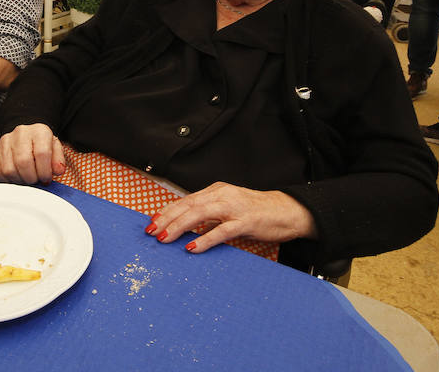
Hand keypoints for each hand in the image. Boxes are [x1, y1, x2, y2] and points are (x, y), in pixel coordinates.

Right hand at [0, 123, 65, 184]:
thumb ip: (58, 160)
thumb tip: (57, 171)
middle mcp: (20, 134)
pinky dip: (6, 180)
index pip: (42, 153)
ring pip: (9, 170)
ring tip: (26, 177)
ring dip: (19, 180)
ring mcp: (4, 142)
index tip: (46, 178)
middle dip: (31, 178)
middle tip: (35, 179)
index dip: (45, 171)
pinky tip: (15, 176)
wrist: (25, 135)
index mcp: (38, 131)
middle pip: (23, 162)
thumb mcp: (54, 148)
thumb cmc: (40, 144)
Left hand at [143, 182, 316, 252]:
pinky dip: (204, 239)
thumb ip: (209, 215)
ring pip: (199, 214)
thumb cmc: (256, 212)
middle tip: (151, 230)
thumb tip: (186, 226)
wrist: (287, 211)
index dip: (167, 211)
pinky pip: (221, 231)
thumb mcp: (228, 208)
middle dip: (167, 218)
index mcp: (216, 191)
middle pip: (188, 205)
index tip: (152, 221)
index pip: (185, 200)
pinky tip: (192, 247)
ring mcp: (234, 207)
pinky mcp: (245, 221)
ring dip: (179, 226)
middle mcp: (222, 195)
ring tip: (164, 237)